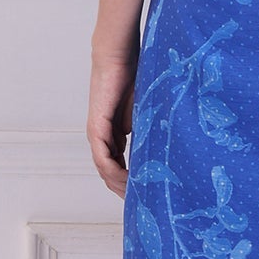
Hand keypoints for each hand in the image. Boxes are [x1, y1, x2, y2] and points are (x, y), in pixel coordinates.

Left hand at [87, 50, 138, 196]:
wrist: (118, 57)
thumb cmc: (133, 77)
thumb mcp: (146, 111)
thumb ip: (147, 129)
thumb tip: (162, 147)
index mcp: (113, 134)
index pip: (118, 165)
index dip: (130, 181)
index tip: (145, 192)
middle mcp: (102, 137)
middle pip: (109, 172)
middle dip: (124, 188)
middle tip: (142, 202)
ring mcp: (97, 133)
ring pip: (105, 169)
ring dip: (119, 184)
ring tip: (136, 195)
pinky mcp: (97, 127)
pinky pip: (102, 157)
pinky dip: (113, 171)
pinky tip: (127, 179)